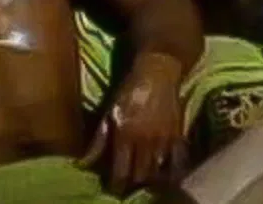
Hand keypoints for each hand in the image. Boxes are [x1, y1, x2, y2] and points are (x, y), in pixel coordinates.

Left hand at [78, 52, 188, 193]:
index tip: (112, 189)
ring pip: (157, 171)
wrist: (158, 72)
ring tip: (143, 182)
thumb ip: (99, 140)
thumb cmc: (129, 90)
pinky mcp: (178, 134)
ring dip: (149, 179)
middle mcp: (146, 140)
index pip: (121, 172)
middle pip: (140, 175)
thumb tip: (84, 163)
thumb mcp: (110, 112)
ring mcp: (164, 138)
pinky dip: (173, 171)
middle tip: (126, 185)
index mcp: (126, 134)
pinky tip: (166, 176)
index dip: (116, 185)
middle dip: (132, 184)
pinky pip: (178, 160)